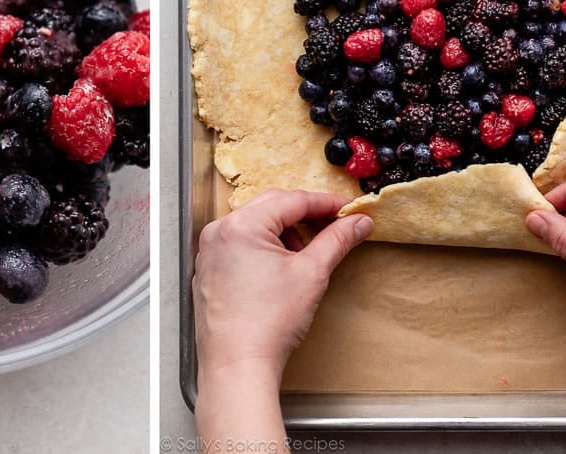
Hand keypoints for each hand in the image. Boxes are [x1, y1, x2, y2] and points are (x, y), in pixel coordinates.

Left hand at [193, 189, 372, 379]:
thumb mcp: (311, 274)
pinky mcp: (208, 271)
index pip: (291, 200)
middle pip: (270, 206)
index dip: (325, 203)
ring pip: (254, 225)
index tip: (347, 210)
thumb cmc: (267, 324)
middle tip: (333, 226)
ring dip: (283, 232)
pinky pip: (239, 244)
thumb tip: (357, 223)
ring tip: (304, 255)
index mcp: (241, 226)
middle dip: (304, 215)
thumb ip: (336, 241)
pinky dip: (263, 247)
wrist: (238, 365)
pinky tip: (280, 268)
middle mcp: (218, 232)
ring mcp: (209, 252)